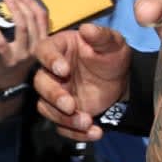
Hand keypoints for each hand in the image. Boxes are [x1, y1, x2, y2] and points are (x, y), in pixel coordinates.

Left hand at [0, 0, 49, 88]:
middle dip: (20, 2)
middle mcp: (37, 46)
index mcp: (44, 41)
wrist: (8, 85)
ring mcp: (23, 53)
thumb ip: (31, 31)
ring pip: (20, 27)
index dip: (32, 2)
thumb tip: (20, 6)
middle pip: (31, 18)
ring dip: (12, 10)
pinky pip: (1, 41)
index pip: (42, 17)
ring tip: (4, 0)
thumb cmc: (19, 63)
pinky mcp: (8, 59)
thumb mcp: (32, 46)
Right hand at [33, 25, 130, 140]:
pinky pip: (61, 126)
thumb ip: (101, 36)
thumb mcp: (112, 43)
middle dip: (54, 95)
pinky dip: (75, 133)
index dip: (50, 60)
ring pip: (46, 107)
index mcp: (60, 48)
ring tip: (86, 121)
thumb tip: (87, 28)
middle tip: (71, 104)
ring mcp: (55, 93)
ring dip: (64, 118)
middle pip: (40, 83)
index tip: (64, 70)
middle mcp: (51, 72)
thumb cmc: (112, 55)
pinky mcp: (62, 113)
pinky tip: (94, 132)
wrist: (121, 80)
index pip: (44, 51)